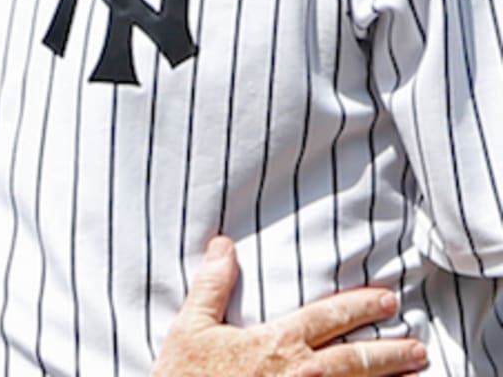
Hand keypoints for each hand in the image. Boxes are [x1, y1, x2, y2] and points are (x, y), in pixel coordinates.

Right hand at [152, 236, 427, 375]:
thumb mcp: (190, 327)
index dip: (361, 306)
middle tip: (417, 345)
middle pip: (356, 359)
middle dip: (390, 351)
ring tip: (415, 374)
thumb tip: (223, 244)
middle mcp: (300, 374)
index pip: (328, 317)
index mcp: (276, 343)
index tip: (388, 299)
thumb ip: (212, 285)